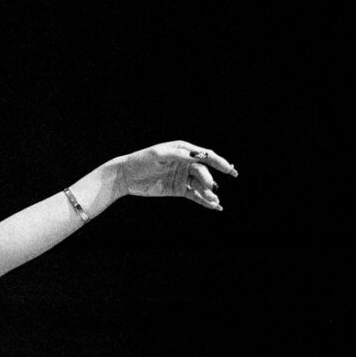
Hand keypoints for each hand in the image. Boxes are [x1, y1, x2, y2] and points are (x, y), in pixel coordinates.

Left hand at [108, 141, 234, 210]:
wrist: (125, 176)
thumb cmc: (141, 160)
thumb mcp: (159, 155)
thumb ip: (179, 155)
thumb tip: (198, 156)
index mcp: (184, 150)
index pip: (205, 156)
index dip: (219, 162)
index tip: (229, 170)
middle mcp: (186, 163)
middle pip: (204, 172)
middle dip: (209, 180)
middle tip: (210, 188)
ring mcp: (183, 177)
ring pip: (201, 185)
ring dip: (209, 192)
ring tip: (214, 201)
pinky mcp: (178, 189)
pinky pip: (195, 195)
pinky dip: (204, 200)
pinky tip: (214, 206)